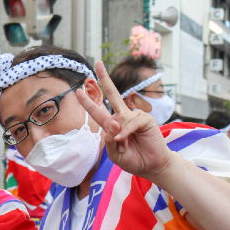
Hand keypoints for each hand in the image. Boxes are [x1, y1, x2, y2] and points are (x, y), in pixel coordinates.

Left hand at [75, 60, 171, 180]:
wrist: (150, 166)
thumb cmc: (133, 159)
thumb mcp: (114, 153)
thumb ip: (109, 140)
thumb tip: (112, 123)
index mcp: (112, 125)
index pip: (98, 111)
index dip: (88, 101)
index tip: (78, 90)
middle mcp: (122, 117)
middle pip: (113, 94)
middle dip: (104, 78)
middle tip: (97, 63)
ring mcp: (134, 117)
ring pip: (119, 119)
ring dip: (120, 137)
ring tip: (125, 146)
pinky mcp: (145, 119)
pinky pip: (131, 122)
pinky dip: (126, 132)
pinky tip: (125, 140)